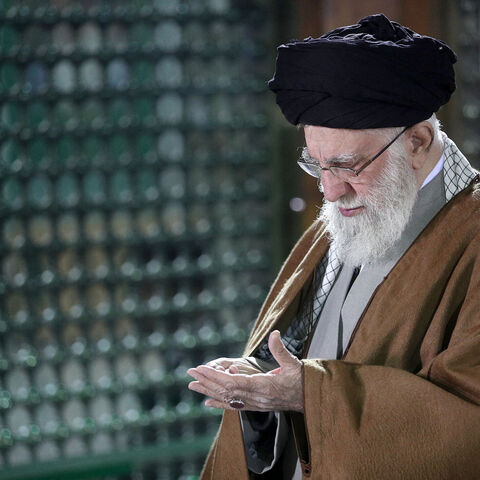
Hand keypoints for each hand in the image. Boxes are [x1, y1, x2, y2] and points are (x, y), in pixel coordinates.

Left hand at [187, 330, 303, 411]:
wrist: (311, 399)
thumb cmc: (303, 380)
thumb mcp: (294, 363)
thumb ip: (281, 350)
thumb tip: (274, 333)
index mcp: (263, 386)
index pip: (233, 382)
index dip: (216, 376)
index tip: (201, 369)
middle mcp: (256, 398)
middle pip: (226, 391)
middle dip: (207, 381)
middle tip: (190, 373)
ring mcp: (255, 404)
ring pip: (227, 398)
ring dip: (208, 391)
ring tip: (192, 385)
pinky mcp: (256, 406)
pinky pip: (234, 406)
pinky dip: (219, 403)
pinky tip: (207, 402)